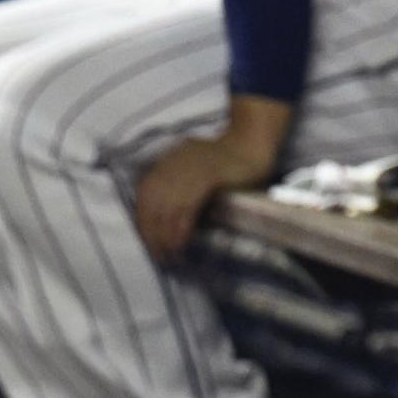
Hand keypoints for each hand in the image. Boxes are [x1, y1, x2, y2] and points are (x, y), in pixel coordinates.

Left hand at [134, 134, 259, 264]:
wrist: (254, 144)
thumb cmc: (230, 162)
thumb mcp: (197, 169)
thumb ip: (180, 186)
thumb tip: (167, 219)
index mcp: (170, 160)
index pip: (145, 193)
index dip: (142, 218)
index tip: (147, 240)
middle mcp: (175, 162)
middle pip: (152, 201)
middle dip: (151, 230)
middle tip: (157, 253)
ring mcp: (191, 167)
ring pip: (167, 205)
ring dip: (164, 232)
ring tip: (168, 252)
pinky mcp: (209, 174)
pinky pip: (187, 205)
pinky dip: (181, 225)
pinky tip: (181, 241)